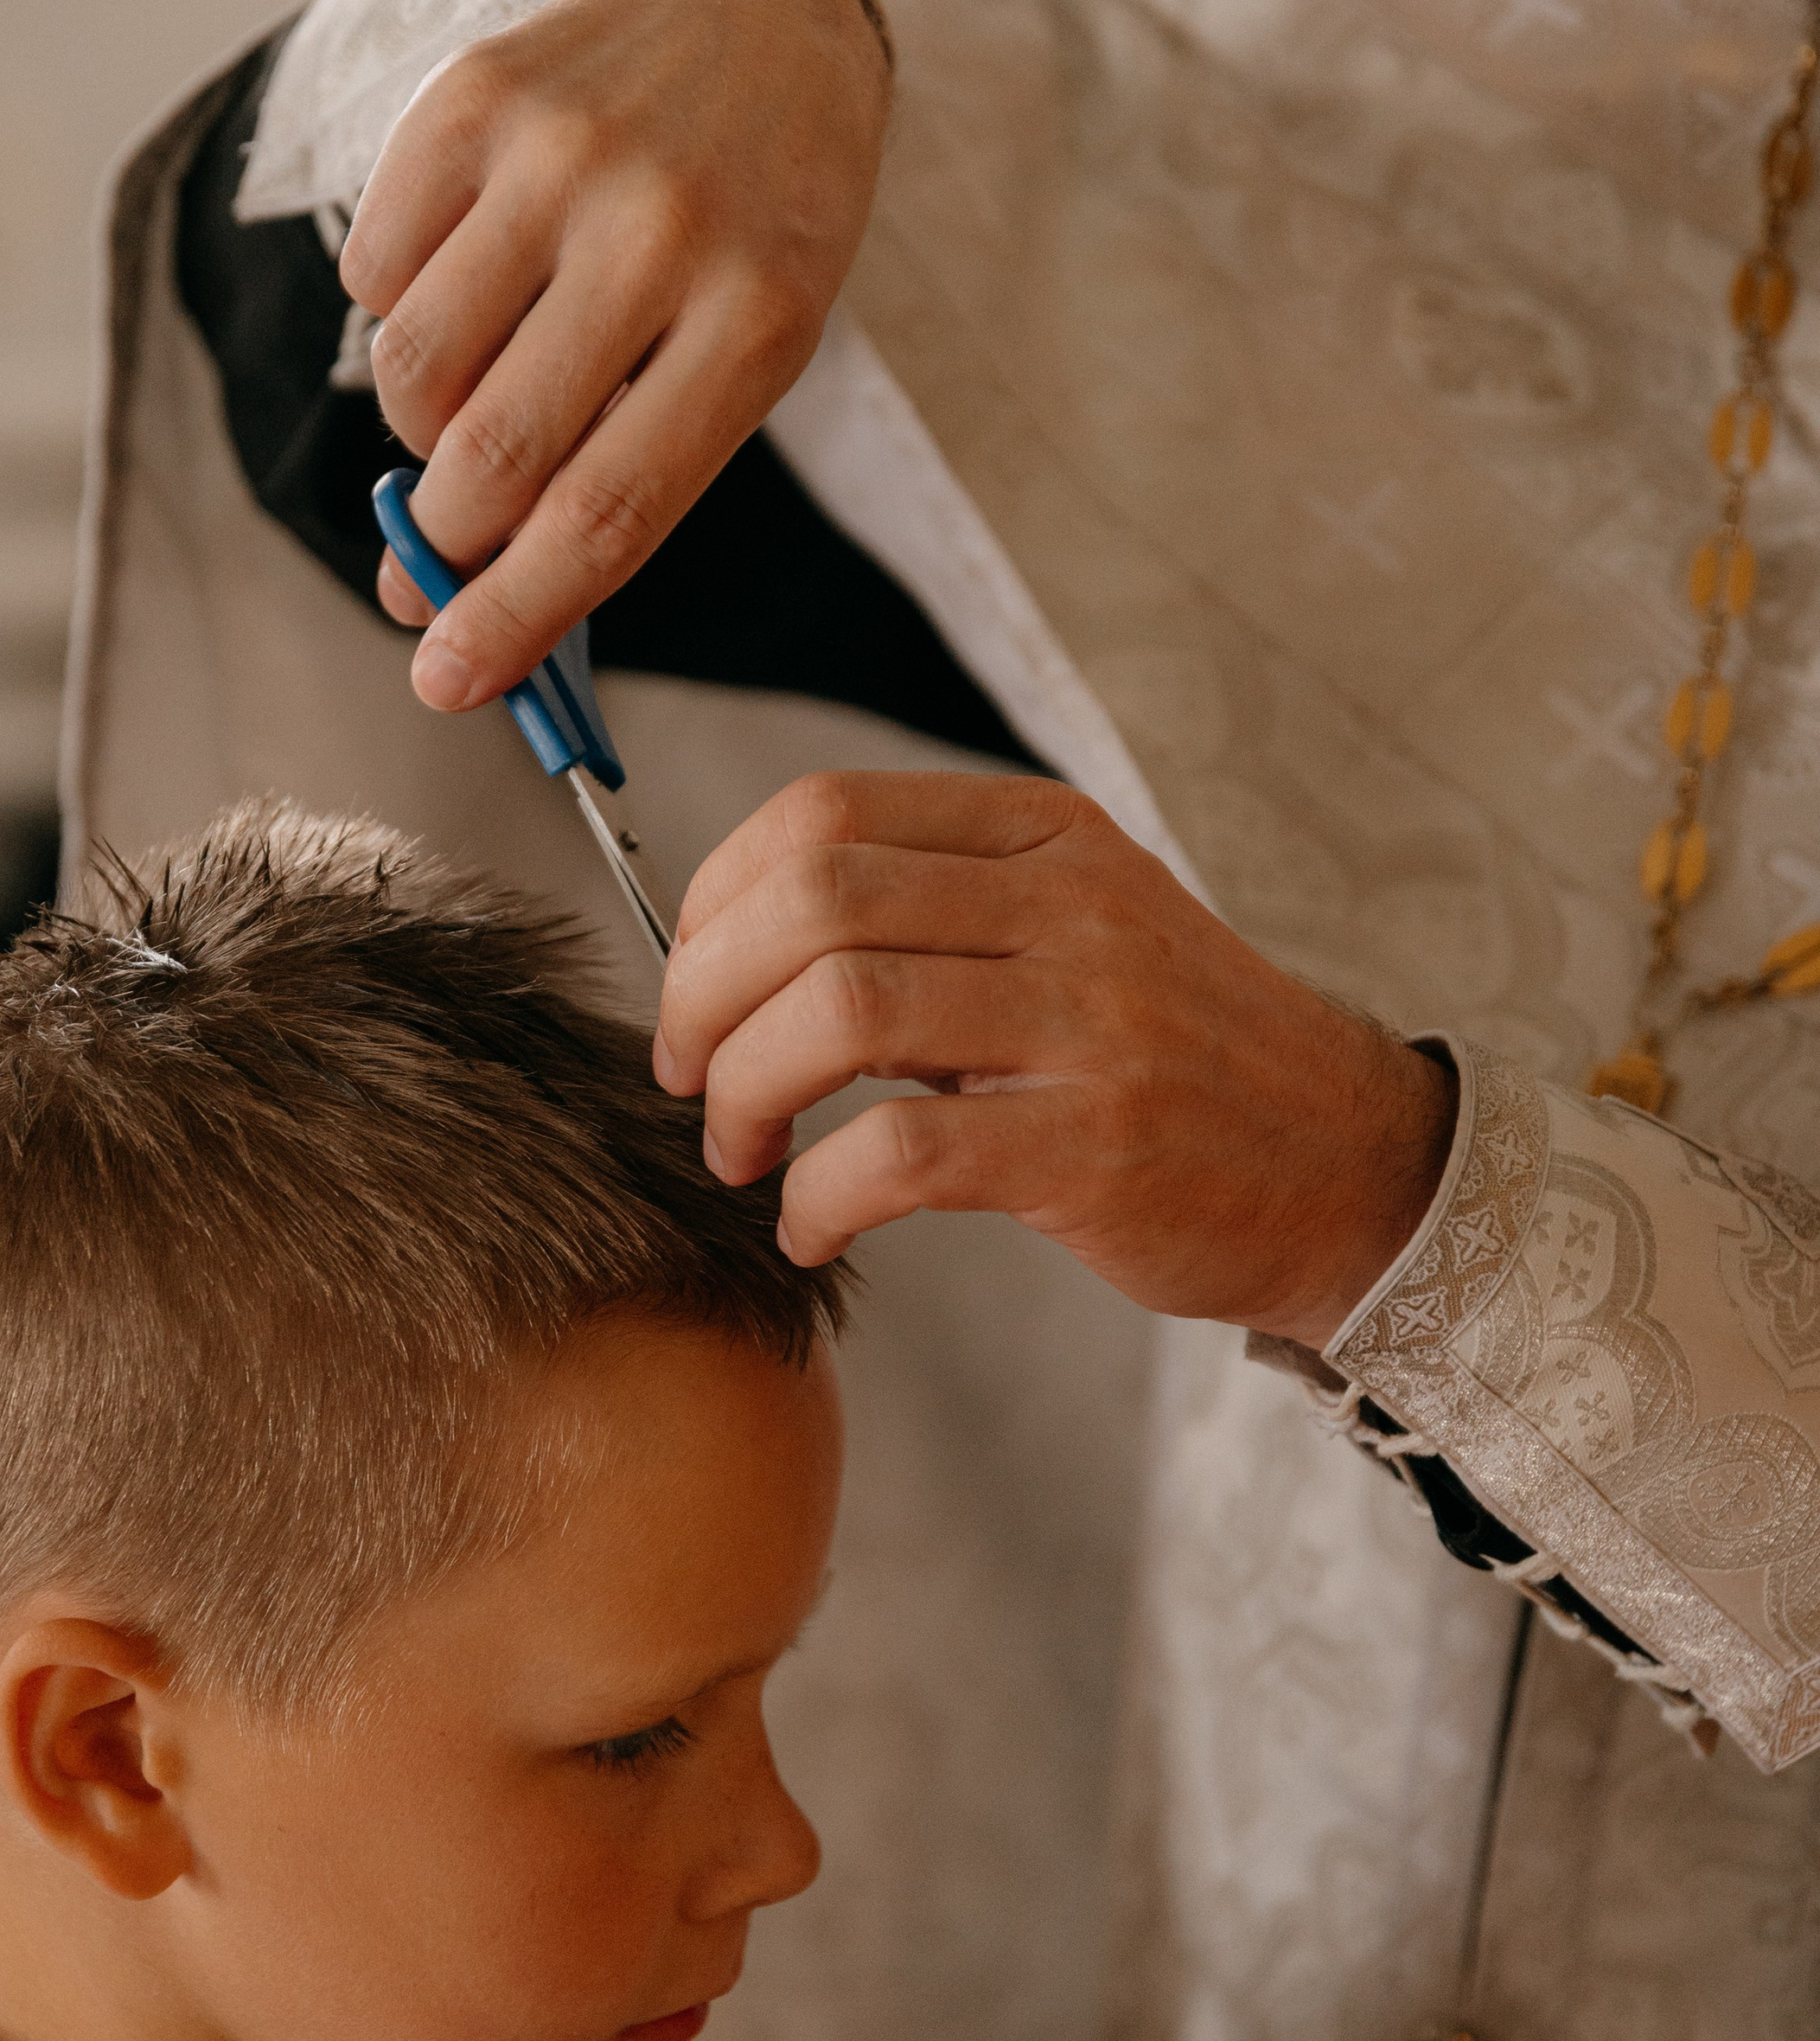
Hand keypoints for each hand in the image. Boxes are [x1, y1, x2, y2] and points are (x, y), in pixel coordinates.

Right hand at [339, 0, 888, 710]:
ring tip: (466, 407)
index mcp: (758, 320)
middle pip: (495, 454)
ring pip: (415, 368)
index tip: (447, 682)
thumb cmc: (753, 222)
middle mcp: (660, 230)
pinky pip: (376, 267)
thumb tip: (457, 599)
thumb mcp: (746, 350)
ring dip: (419, 429)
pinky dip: (395, 311)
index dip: (513, 614)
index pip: (608, 512)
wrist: (761, 11)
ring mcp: (563, 154)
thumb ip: (620, 470)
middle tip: (432, 558)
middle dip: (442, 540)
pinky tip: (463, 285)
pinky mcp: (476, 95)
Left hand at [652, 772, 1458, 1351]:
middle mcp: (1071, 906)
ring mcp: (1093, 1023)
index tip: (696, 986)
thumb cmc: (1175, 1061)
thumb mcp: (1072, 935)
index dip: (717, 897)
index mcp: (1046, 836)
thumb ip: (928, 920)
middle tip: (692, 1077)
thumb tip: (734, 950)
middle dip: (704, 996)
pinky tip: (812, 1228)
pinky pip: (900, 1154)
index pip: (825, 812)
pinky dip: (818, 1198)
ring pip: (841, 1010)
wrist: (1348, 1166)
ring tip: (740, 1151)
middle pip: (812, 900)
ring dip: (746, 1091)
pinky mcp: (1098, 1147)